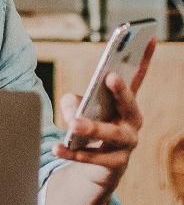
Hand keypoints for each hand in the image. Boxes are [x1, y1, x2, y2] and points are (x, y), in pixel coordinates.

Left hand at [44, 36, 154, 204]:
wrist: (97, 168)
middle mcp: (132, 121)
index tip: (147, 36)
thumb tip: (72, 110)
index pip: (137, 77)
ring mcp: (126, 144)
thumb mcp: (79, 110)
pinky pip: (91, 158)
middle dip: (121, 90)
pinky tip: (56, 147)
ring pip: (111, 134)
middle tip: (110, 76)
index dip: (143, 57)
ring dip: (92, 128)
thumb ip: (72, 103)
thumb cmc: (90, 129)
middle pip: (129, 104)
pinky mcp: (114, 164)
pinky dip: (72, 152)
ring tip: (73, 124)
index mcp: (125, 103)